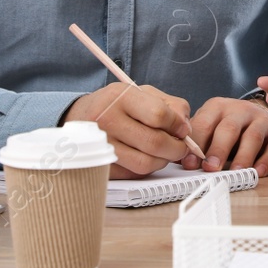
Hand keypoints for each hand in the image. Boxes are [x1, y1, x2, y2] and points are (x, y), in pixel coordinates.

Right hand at [62, 82, 191, 179]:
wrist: (81, 116)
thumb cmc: (118, 104)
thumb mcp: (143, 93)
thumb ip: (170, 105)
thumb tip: (185, 128)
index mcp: (120, 97)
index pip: (158, 115)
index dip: (178, 125)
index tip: (183, 130)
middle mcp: (107, 120)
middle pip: (154, 143)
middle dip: (176, 148)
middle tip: (180, 147)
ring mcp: (101, 145)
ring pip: (145, 163)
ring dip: (162, 161)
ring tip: (163, 152)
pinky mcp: (100, 165)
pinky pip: (133, 174)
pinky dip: (146, 168)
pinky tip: (145, 157)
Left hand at [181, 97, 267, 177]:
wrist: (265, 116)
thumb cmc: (231, 128)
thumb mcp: (212, 127)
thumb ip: (198, 141)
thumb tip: (177, 161)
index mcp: (218, 107)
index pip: (204, 124)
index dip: (196, 144)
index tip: (189, 163)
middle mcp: (241, 110)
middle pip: (228, 128)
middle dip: (218, 149)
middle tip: (211, 168)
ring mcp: (262, 120)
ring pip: (253, 136)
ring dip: (243, 156)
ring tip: (236, 172)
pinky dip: (267, 160)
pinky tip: (259, 172)